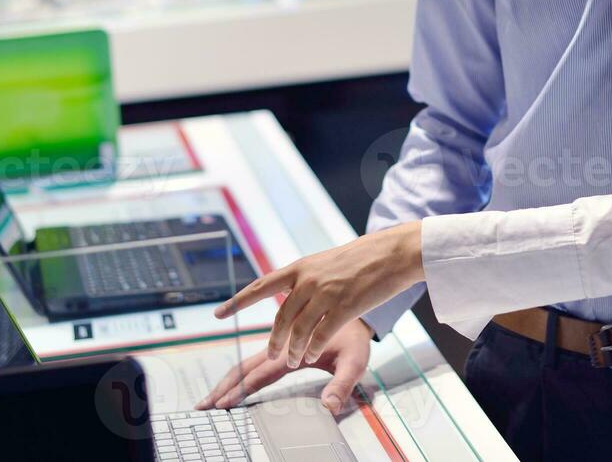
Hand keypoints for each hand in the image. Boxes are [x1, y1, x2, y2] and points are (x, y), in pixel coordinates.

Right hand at [194, 318, 372, 414]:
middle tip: (203, 404)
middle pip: (245, 366)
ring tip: (211, 397)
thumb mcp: (355, 359)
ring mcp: (280, 342)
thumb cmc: (356, 334)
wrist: (356, 303)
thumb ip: (342, 384)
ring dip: (228, 379)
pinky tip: (234, 380)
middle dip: (224, 386)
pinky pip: (257, 355)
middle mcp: (282, 344)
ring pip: (247, 360)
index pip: (262, 374)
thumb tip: (328, 407)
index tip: (222, 404)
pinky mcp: (282, 342)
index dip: (241, 391)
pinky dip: (241, 370)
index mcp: (294, 349)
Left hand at [212, 223, 423, 371]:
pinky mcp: (344, 306)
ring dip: (294, 349)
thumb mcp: (326, 263)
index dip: (237, 301)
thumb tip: (291, 297)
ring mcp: (325, 292)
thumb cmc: (363, 259)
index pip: (261, 286)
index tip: (217, 313)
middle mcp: (308, 279)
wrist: (393, 252)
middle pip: (281, 318)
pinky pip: (320, 335)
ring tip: (294, 359)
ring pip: (298, 330)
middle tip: (274, 354)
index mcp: (301, 267)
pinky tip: (312, 355)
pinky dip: (312, 348)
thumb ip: (307, 281)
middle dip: (275, 340)